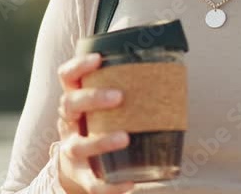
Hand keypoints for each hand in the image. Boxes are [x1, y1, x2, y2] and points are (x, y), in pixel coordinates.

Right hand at [56, 53, 134, 192]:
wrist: (79, 166)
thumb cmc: (102, 124)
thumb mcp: (105, 106)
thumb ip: (128, 89)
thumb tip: (172, 71)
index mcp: (76, 100)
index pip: (68, 77)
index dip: (79, 66)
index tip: (99, 59)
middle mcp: (69, 123)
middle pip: (69, 105)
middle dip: (93, 98)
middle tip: (120, 96)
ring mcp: (71, 149)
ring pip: (78, 145)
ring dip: (100, 141)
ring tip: (125, 138)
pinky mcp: (81, 175)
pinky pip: (92, 182)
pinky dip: (110, 185)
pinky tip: (130, 184)